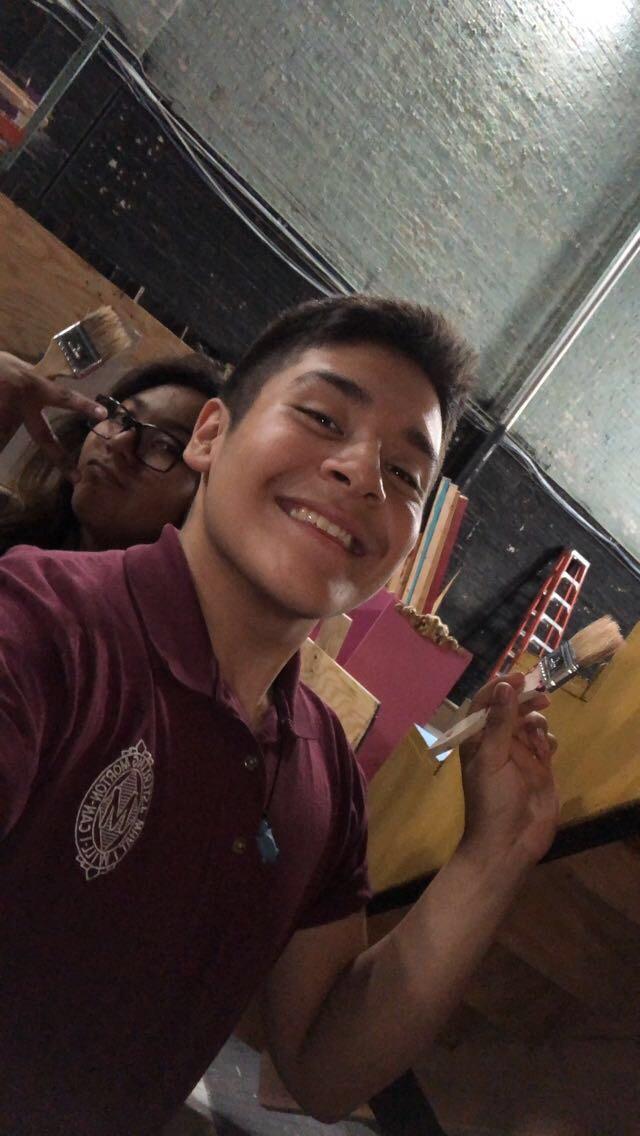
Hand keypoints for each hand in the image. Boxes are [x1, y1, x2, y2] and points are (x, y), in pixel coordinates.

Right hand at [0, 351, 105, 471]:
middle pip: (44, 438)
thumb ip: (36, 385)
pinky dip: (2, 427)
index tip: (103, 414)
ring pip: (7, 435)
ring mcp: (7, 413)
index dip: (83, 405)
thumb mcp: (21, 368)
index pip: (64, 397)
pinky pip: (2, 433)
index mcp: (35, 386)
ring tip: (4, 408)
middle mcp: (24, 403)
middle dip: (60, 459)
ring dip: (3, 428)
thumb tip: (49, 399)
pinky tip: (1, 410)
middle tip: (76, 478)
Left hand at [458, 671, 558, 870]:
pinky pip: (545, 743)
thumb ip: (500, 723)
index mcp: (477, 739)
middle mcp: (497, 743)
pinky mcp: (539, 768)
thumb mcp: (492, 759)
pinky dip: (548, 741)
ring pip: (531, 723)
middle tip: (542, 696)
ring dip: (537, 721)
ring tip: (539, 734)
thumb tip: (505, 686)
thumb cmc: (491, 801)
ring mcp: (519, 755)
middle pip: (512, 709)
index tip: (518, 676)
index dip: (500, 687)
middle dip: (525, 700)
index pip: (485, 703)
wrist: (509, 844)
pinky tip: (547, 752)